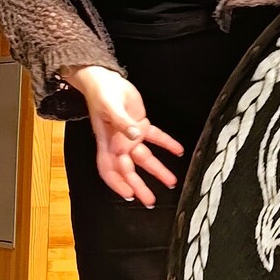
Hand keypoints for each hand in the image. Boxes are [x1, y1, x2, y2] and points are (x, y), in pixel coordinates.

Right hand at [61, 65, 183, 206]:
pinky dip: (167, 144)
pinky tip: (178, 150)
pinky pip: (156, 137)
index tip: (129, 195)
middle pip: (129, 170)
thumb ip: (122, 123)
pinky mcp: (141, 125)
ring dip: (158, 170)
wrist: (105, 79)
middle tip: (150, 200)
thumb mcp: (110, 108)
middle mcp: (119, 143)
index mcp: (107, 142)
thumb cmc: (101, 94)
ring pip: (145, 158)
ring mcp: (130, 136)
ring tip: (171, 181)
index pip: (110, 168)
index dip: (118, 183)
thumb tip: (133, 136)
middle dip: (139, 186)